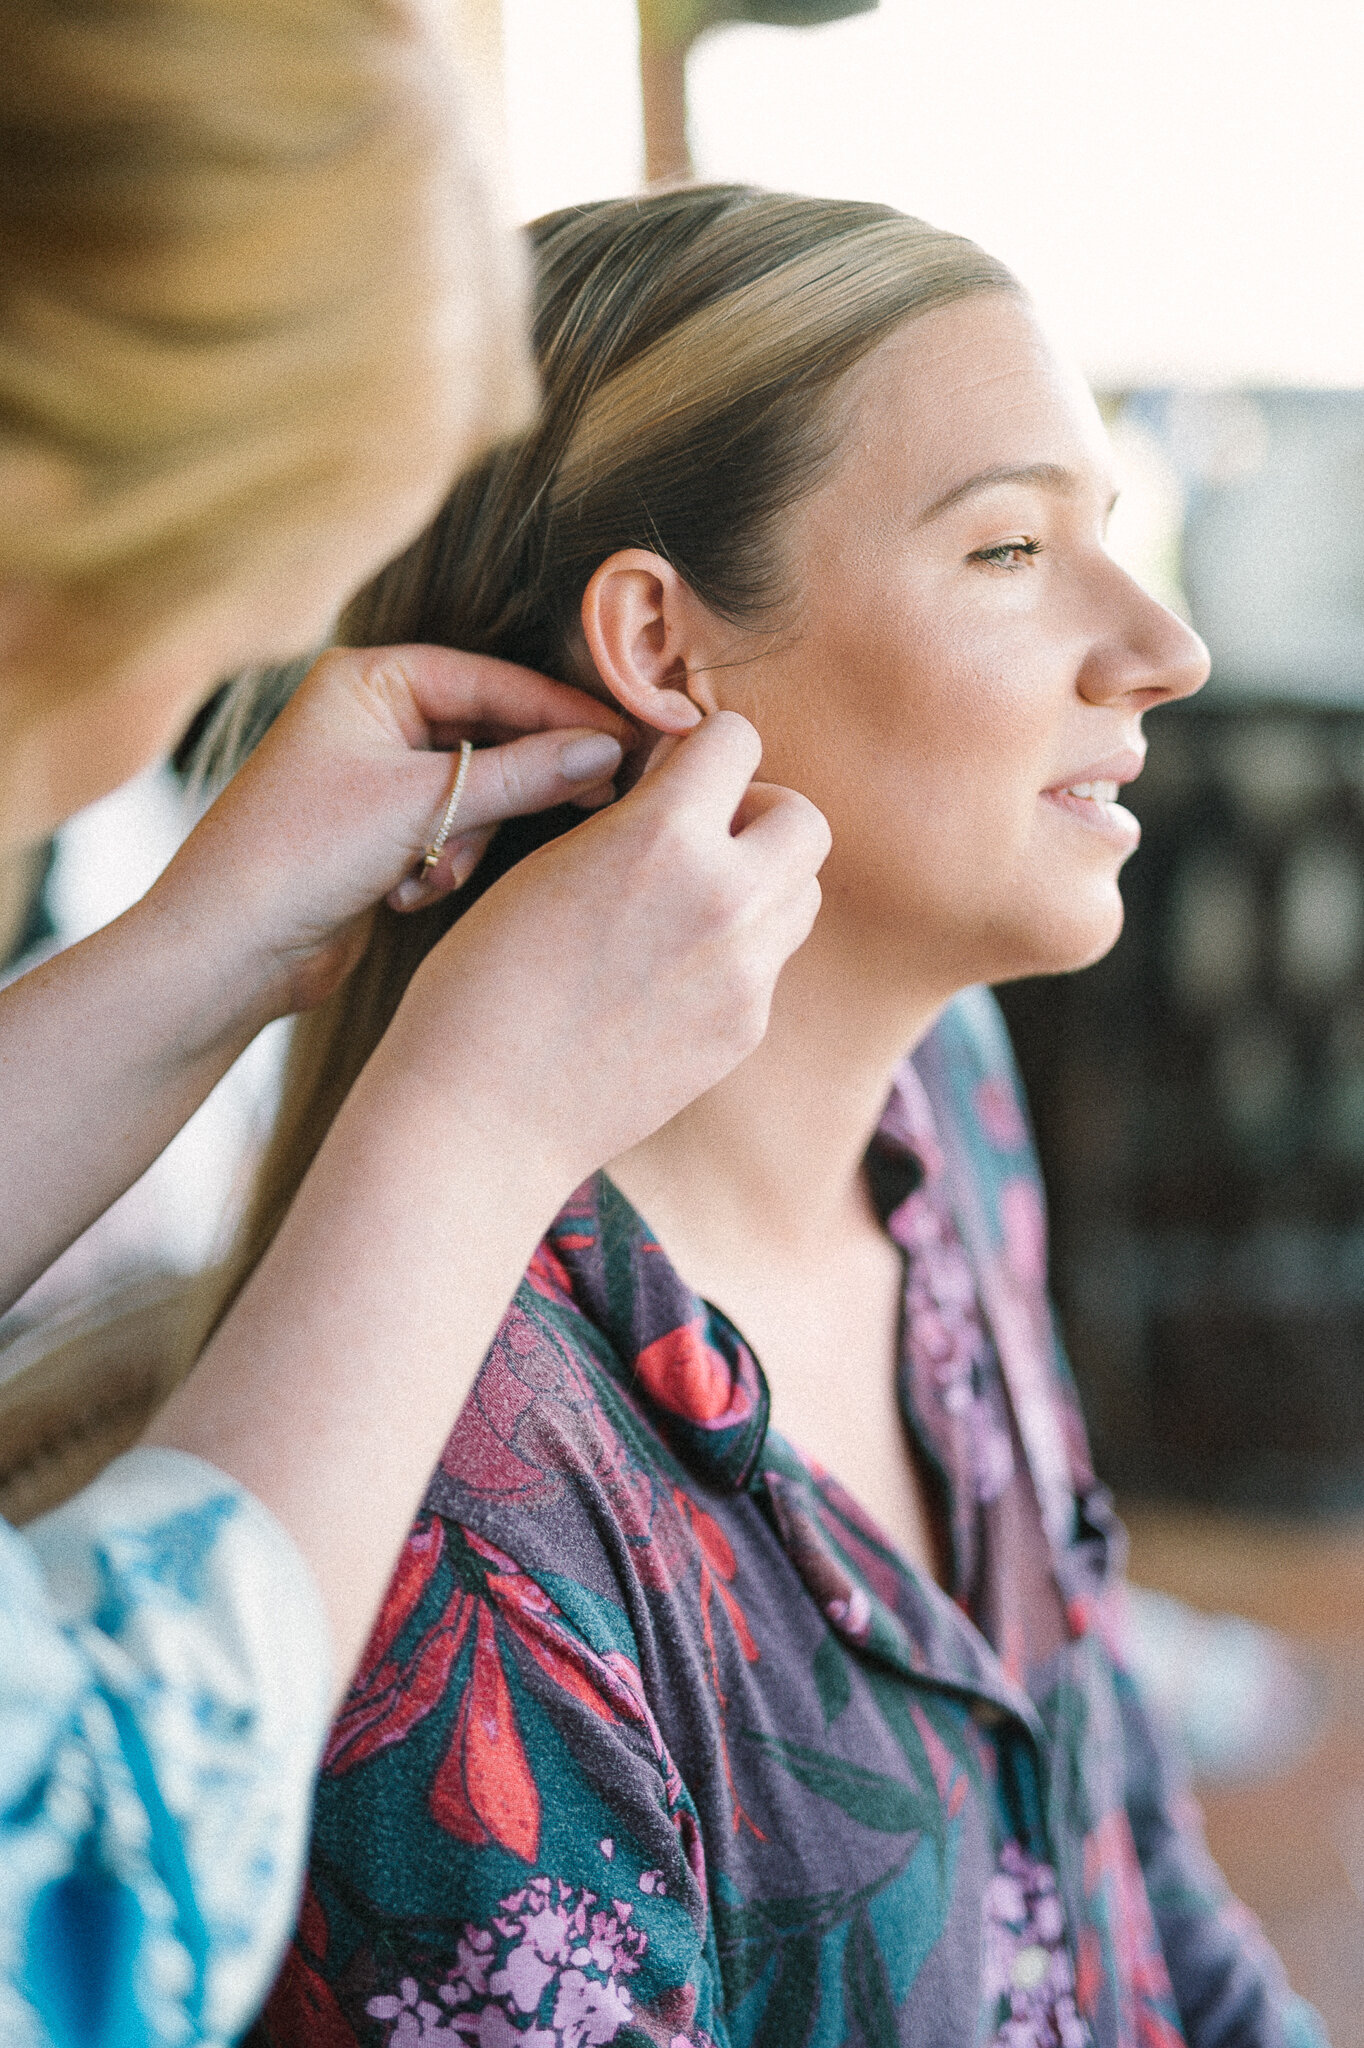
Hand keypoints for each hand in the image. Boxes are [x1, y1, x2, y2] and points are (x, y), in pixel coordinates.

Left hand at [148, 644, 629, 1022]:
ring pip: (476, 794)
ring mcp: (375, 774)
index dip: (564, 713)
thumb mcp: (424, 807)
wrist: (226, 951)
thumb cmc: (301, 855)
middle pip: (491, 735)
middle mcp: (372, 715)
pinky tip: (404, 895)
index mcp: (369, 678)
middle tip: (595, 800)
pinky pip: (450, 833)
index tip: (629, 741)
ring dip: (463, 840)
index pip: (494, 680)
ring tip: (429, 874)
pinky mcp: (380, 830)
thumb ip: (525, 776)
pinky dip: (441, 864)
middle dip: (512, 788)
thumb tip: (609, 750)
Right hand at [385, 711, 830, 1183]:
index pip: (740, 740)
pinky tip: (668, 982)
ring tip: (688, 910)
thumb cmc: (484, 982)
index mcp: (664, 835)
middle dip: (758, 816)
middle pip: (804, 820)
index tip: (676, 777)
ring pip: (802, 893)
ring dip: (762, 884)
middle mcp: (725, 896)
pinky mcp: (745, 1030)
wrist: (483, 1114)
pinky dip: (737, 955)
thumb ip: (635, 822)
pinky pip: (771, 964)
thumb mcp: (550, 864)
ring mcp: (747, 972)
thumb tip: (682, 792)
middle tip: (701, 842)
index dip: (706, 752)